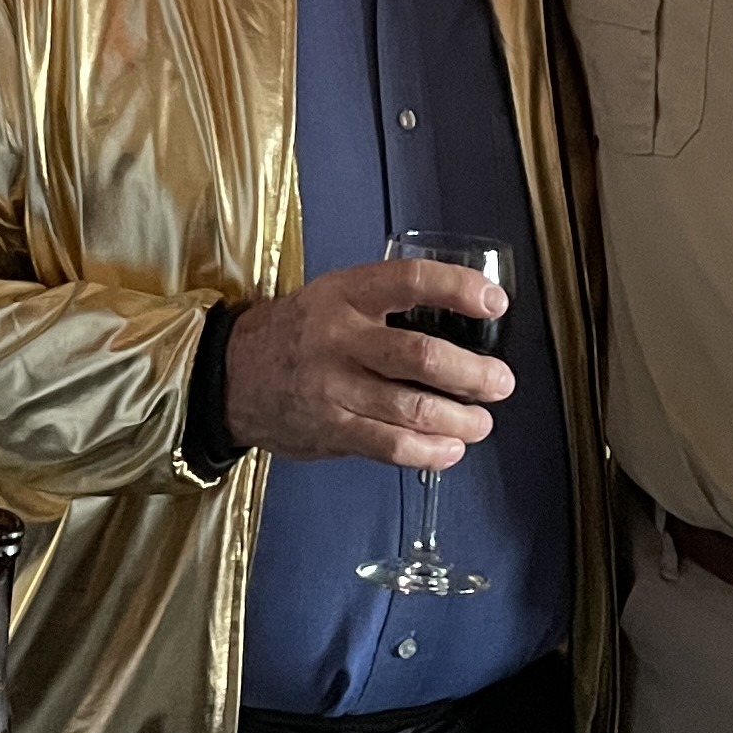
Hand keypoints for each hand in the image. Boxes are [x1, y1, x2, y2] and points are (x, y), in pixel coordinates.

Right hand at [224, 259, 512, 467]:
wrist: (232, 374)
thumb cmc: (298, 333)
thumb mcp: (334, 296)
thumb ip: (386, 306)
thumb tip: (462, 323)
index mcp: (347, 294)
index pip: (410, 280)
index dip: (458, 289)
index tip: (495, 304)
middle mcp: (340, 338)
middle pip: (420, 355)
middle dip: (472, 373)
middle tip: (500, 382)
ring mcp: (333, 387)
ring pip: (411, 407)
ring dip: (459, 419)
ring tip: (481, 422)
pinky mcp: (330, 429)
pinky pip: (389, 446)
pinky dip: (428, 451)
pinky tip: (449, 449)